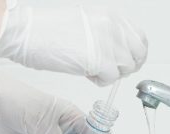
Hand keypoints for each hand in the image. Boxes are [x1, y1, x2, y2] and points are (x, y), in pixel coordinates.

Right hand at [0, 1, 147, 85]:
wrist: (29, 33)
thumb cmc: (51, 30)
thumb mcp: (89, 24)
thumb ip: (109, 36)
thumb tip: (121, 53)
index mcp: (112, 16)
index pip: (140, 38)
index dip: (137, 54)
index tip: (130, 61)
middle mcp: (114, 28)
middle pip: (139, 55)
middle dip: (128, 66)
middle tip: (113, 70)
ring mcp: (109, 43)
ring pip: (126, 68)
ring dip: (111, 74)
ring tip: (93, 69)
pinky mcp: (101, 61)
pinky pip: (112, 79)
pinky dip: (100, 81)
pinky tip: (87, 74)